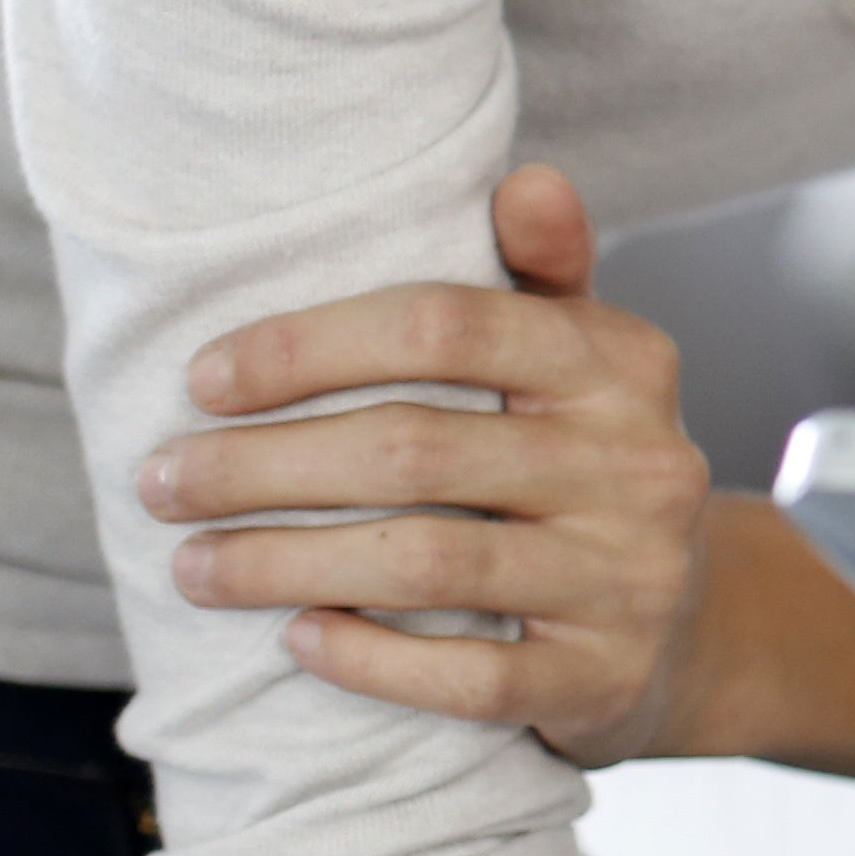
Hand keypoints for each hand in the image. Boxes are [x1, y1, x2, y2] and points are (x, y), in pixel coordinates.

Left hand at [143, 165, 725, 760]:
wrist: (694, 625)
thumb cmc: (588, 468)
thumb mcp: (586, 361)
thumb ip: (545, 273)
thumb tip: (524, 179)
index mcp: (622, 364)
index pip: (450, 324)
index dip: (310, 345)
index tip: (204, 379)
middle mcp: (639, 463)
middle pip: (416, 447)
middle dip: (262, 465)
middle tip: (160, 482)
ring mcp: (628, 576)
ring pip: (430, 561)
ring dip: (284, 563)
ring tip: (191, 566)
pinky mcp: (607, 675)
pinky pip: (472, 676)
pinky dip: (372, 658)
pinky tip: (298, 637)